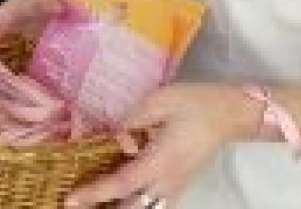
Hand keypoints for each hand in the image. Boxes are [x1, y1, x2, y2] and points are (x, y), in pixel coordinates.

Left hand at [64, 83, 258, 207]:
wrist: (229, 112)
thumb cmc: (193, 103)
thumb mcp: (158, 102)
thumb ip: (132, 121)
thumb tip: (113, 139)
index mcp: (160, 161)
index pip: (121, 183)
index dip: (94, 193)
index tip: (71, 200)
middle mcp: (168, 180)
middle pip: (132, 208)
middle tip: (76, 206)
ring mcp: (176, 185)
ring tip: (96, 203)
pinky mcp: (181, 184)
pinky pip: (158, 205)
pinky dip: (138, 206)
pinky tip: (122, 199)